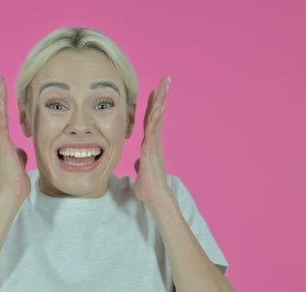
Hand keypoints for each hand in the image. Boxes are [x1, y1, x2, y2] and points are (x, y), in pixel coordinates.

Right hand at [0, 75, 30, 204]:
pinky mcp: (2, 144)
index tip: (3, 89)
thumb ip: (19, 154)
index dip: (1, 103)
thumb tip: (21, 150)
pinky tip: (1, 97)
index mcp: (2, 143)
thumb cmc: (16, 182)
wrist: (11, 194)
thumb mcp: (19, 163)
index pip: (1, 118)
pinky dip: (0, 109)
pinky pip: (1, 123)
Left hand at [134, 76, 172, 206]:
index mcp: (150, 144)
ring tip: (164, 84)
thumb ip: (141, 163)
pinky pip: (153, 130)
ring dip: (160, 100)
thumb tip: (139, 162)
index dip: (152, 105)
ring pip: (157, 118)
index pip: (150, 120)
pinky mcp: (151, 149)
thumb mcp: (142, 171)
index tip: (155, 91)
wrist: (155, 198)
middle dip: (161, 96)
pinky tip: (157, 106)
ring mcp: (154, 144)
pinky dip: (155, 117)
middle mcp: (154, 141)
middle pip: (157, 113)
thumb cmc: (149, 187)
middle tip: (165, 79)